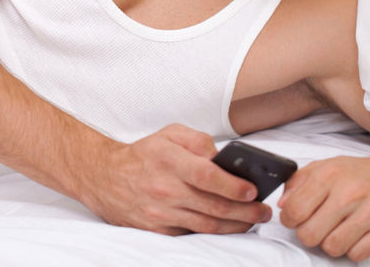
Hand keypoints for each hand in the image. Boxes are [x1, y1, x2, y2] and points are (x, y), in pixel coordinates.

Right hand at [80, 125, 272, 234]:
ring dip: (236, 225)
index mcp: (168, 160)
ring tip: (254, 220)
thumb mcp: (169, 134)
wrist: (105, 177)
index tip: (253, 190)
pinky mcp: (157, 230)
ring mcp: (160, 213)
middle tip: (264, 210)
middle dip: (245, 211)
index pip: (207, 176)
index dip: (233, 185)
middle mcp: (164, 188)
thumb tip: (222, 157)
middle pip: (213, 205)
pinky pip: (192, 234)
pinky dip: (214, 234)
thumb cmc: (143, 154)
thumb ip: (198, 140)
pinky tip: (230, 227)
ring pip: (207, 225)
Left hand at [278, 152, 369, 260]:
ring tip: (337, 230)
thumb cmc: (359, 174)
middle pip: (310, 234)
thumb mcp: (326, 166)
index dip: (289, 220)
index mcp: (329, 176)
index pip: (294, 210)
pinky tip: (356, 235)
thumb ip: (298, 182)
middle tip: (316, 227)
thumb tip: (282, 204)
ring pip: (332, 247)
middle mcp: (350, 193)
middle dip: (308, 235)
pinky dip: (352, 249)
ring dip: (331, 243)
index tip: (295, 219)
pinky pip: (357, 255)